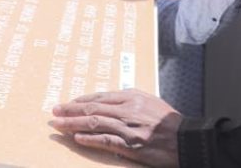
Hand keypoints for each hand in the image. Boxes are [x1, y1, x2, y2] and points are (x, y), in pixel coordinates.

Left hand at [50, 89, 180, 167]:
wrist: (185, 138)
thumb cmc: (170, 121)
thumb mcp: (151, 102)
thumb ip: (132, 101)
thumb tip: (112, 102)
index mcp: (133, 96)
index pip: (100, 97)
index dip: (81, 100)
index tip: (67, 104)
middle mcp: (127, 109)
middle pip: (92, 107)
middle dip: (70, 110)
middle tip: (54, 112)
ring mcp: (128, 127)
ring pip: (94, 122)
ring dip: (73, 124)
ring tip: (58, 126)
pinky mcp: (130, 144)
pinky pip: (105, 140)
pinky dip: (89, 139)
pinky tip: (76, 139)